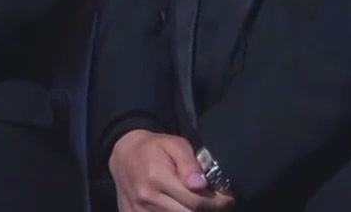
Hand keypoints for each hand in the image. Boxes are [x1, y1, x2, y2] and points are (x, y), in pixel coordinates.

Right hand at [109, 130, 231, 211]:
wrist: (123, 154)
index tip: (227, 199)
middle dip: (206, 210)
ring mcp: (138, 210)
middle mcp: (147, 198)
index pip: (196, 202)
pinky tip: (180, 206)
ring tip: (197, 204)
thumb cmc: (153, 148)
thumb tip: (201, 185)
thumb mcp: (175, 144)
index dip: (216, 203)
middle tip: (215, 203)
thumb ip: (190, 164)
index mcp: (158, 178)